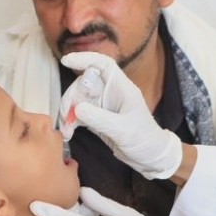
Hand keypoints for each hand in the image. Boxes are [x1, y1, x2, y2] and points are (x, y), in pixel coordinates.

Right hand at [60, 51, 182, 179]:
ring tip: (66, 129)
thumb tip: (76, 109)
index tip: (66, 61)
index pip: (103, 64)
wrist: (150, 157)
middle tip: (66, 116)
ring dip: (68, 112)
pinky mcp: (97, 118)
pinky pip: (79, 113)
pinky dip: (71, 121)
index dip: (85, 58)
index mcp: (122, 88)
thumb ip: (99, 119)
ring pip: (79, 99)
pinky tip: (68, 132)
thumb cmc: (144, 140)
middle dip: (71, 97)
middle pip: (84, 84)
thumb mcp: (123, 130)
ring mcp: (103, 105)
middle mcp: (111, 93)